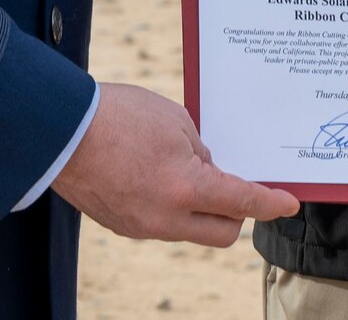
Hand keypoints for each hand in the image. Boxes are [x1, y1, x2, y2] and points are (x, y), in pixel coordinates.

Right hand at [51, 82, 297, 246]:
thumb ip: (199, 150)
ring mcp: (142, 227)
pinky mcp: (121, 225)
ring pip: (190, 228)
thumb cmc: (119, 115)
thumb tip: (206, 171)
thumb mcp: (175, 120)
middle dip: (237, 212)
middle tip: (233, 183)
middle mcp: (167, 218)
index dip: (270, 204)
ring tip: (184, 168)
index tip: (288, 203)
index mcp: (186, 188)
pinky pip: (160, 222)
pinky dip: (170, 204)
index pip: (242, 202)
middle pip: (222, 231)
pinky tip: (155, 174)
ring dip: (199, 206)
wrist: (59, 129)